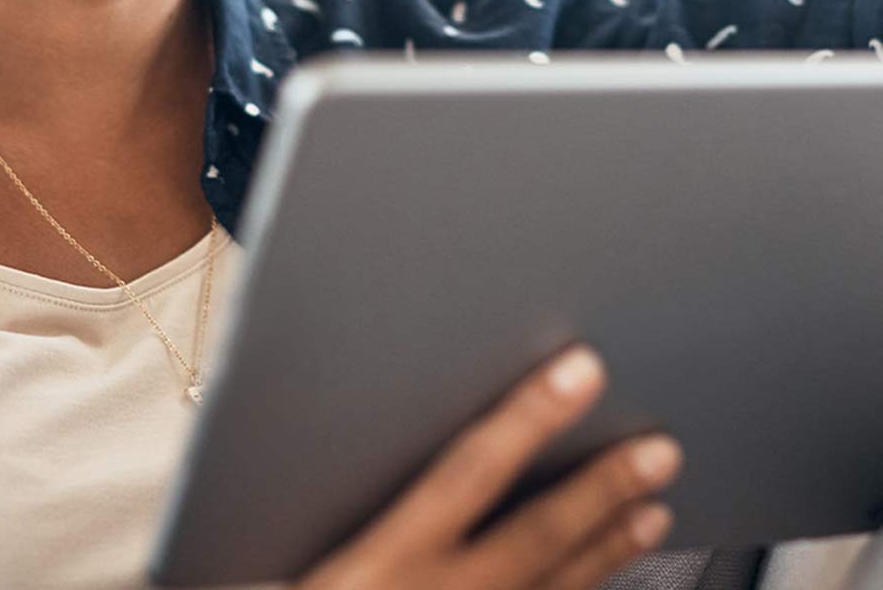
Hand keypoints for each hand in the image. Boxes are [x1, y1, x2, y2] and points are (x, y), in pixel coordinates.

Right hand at [296, 343, 681, 589]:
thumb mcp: (280, 564)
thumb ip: (340, 524)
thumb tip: (370, 458)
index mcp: (385, 563)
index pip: (472, 469)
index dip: (530, 417)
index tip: (579, 372)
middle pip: (538, 535)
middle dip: (602, 489)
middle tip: (659, 448)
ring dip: (608, 552)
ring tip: (654, 510)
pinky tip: (604, 586)